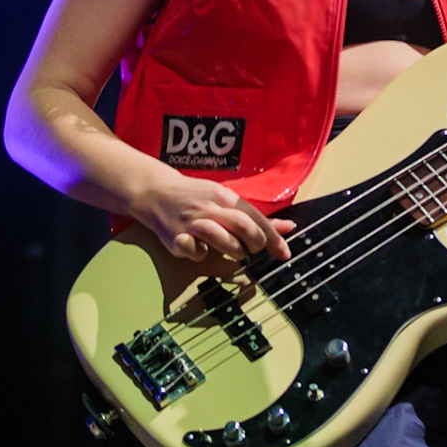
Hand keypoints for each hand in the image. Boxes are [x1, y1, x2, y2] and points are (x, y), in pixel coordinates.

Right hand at [139, 170, 294, 261]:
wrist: (157, 192)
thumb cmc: (199, 199)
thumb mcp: (227, 201)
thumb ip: (257, 218)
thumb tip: (289, 228)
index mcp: (224, 197)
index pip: (255, 217)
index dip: (272, 237)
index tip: (284, 253)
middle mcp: (209, 208)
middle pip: (242, 226)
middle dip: (255, 242)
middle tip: (255, 250)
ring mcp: (191, 222)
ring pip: (221, 239)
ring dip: (234, 250)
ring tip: (235, 251)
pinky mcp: (175, 237)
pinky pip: (194, 251)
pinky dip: (201, 254)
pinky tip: (200, 249)